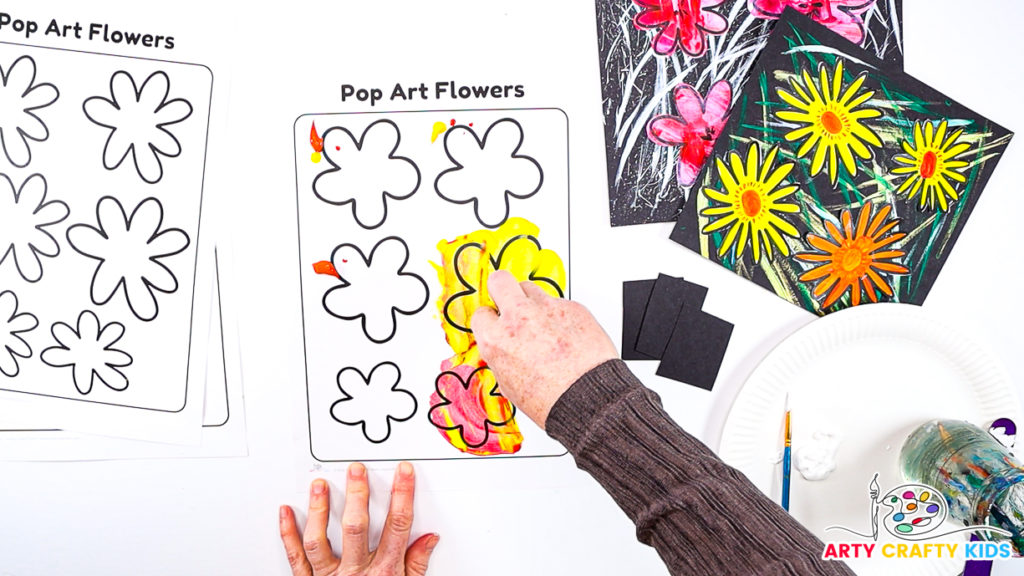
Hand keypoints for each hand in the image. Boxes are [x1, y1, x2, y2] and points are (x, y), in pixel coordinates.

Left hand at [279, 462, 438, 575]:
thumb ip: (416, 565)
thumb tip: (428, 540)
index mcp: (384, 573)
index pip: (397, 527)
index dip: (402, 496)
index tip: (403, 473)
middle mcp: (356, 573)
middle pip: (356, 528)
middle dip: (357, 495)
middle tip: (355, 471)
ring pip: (320, 540)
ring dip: (318, 511)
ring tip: (319, 485)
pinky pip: (296, 558)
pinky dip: (288, 534)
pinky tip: (286, 513)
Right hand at [472, 270, 617, 428]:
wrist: (588, 399)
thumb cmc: (551, 400)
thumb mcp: (509, 383)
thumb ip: (503, 355)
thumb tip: (506, 347)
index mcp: (496, 340)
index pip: (481, 313)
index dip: (491, 320)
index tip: (498, 323)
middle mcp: (518, 318)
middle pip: (500, 280)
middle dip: (503, 289)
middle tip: (511, 302)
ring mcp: (546, 308)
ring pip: (531, 288)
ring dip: (533, 302)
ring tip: (543, 323)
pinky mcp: (572, 306)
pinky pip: (560, 303)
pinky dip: (561, 315)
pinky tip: (567, 335)